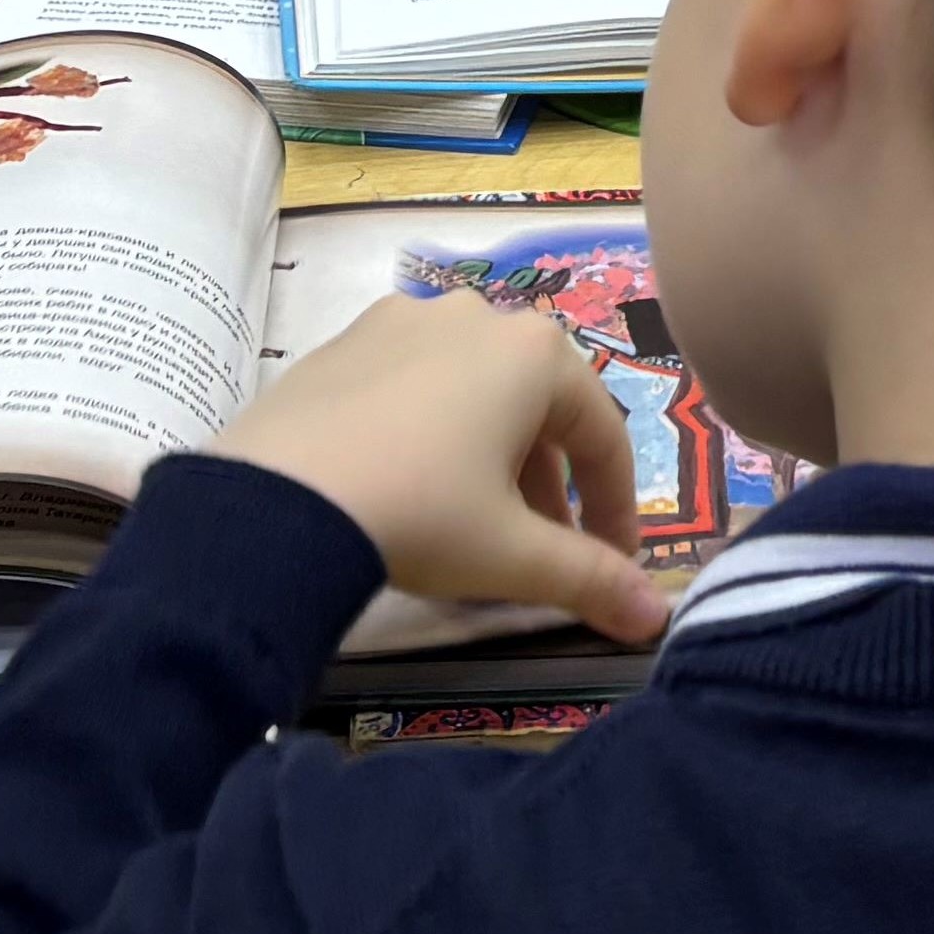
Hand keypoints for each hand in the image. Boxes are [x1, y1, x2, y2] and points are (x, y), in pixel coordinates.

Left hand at [205, 290, 670, 646]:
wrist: (276, 499)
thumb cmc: (419, 513)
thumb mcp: (511, 556)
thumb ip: (591, 581)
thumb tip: (657, 616)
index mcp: (536, 353)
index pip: (604, 436)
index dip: (616, 509)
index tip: (614, 567)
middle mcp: (477, 317)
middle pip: (538, 409)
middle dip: (549, 487)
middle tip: (542, 552)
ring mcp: (403, 321)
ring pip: (474, 393)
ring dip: (491, 458)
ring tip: (475, 526)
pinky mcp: (344, 343)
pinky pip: (412, 386)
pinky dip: (430, 434)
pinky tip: (407, 489)